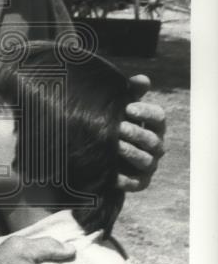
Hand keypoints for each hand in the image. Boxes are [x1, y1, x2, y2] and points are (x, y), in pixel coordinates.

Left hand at [118, 74, 165, 191]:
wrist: (105, 152)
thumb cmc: (118, 123)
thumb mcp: (123, 107)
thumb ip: (131, 92)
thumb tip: (142, 79)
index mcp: (154, 126)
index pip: (158, 117)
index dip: (145, 112)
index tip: (128, 108)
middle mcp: (155, 146)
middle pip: (152, 139)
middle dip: (136, 133)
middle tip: (119, 127)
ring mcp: (148, 164)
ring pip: (146, 160)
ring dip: (131, 152)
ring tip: (115, 145)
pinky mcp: (138, 182)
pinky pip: (135, 183)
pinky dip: (125, 180)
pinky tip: (113, 175)